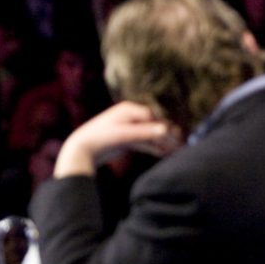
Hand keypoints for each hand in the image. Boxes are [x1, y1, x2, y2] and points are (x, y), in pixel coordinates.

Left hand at [54, 101, 181, 177]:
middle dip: (167, 136)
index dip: (165, 127)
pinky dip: (155, 147)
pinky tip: (165, 153)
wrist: (82, 149)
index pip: (153, 117)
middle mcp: (130, 116)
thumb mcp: (125, 135)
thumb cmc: (101, 138)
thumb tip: (168, 130)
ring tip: (177, 151)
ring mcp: (129, 128)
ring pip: (150, 135)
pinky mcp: (127, 139)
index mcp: (129, 109)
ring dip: (163, 143)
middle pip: (154, 125)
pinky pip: (145, 142)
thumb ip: (146, 133)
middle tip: (182, 145)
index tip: (177, 138)